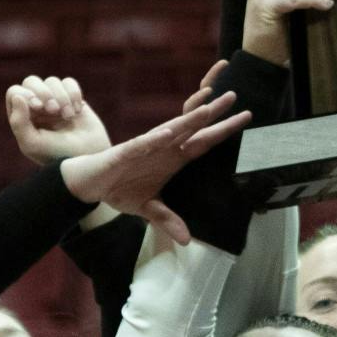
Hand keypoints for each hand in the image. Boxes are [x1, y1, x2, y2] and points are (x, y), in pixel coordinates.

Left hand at [5, 75, 110, 165]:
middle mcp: (36, 107)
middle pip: (31, 81)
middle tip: (54, 109)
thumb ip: (18, 122)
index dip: (26, 94)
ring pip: (52, 81)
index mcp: (22, 117)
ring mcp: (54, 100)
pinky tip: (78, 111)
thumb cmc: (57, 154)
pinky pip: (69, 82)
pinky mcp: (72, 97)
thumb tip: (17, 96)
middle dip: (44, 92)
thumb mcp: (32, 143)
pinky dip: (74, 93)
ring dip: (62, 97)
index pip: (15, 93)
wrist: (89, 156)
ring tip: (69, 116)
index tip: (38, 107)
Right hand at [58, 88, 250, 244]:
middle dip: (213, 114)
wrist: (90, 184)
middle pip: (193, 129)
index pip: (204, 142)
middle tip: (234, 96)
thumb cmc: (120, 188)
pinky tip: (167, 134)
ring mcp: (145, 148)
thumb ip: (168, 220)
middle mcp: (163, 148)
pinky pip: (141, 144)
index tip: (246, 118)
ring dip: (188, 120)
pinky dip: (154, 139)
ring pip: (170, 130)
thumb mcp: (148, 209)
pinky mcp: (125, 152)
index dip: (224, 131)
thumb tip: (187, 241)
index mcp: (173, 158)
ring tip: (207, 109)